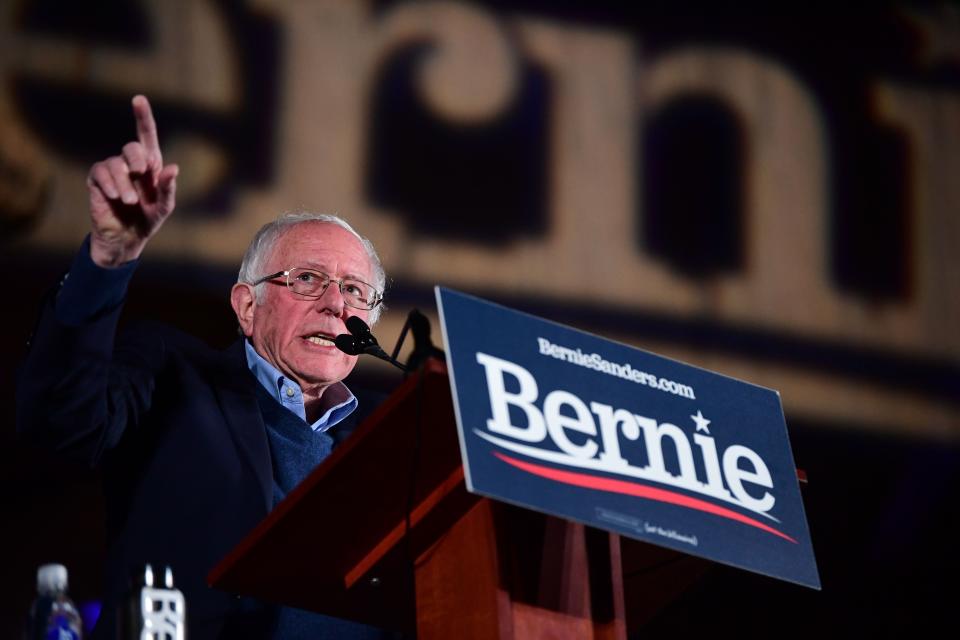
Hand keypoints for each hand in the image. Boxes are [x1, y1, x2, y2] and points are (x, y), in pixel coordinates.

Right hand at [86, 95, 177, 266]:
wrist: (126, 238)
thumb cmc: (148, 220)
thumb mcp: (164, 207)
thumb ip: (169, 188)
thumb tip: (173, 168)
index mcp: (150, 166)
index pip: (146, 136)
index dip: (142, 117)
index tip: (138, 99)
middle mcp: (130, 164)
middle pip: (131, 147)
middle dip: (138, 159)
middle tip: (142, 173)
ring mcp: (112, 171)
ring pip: (116, 164)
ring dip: (124, 182)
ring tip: (129, 200)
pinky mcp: (97, 180)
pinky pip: (100, 173)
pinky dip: (109, 184)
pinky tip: (115, 197)